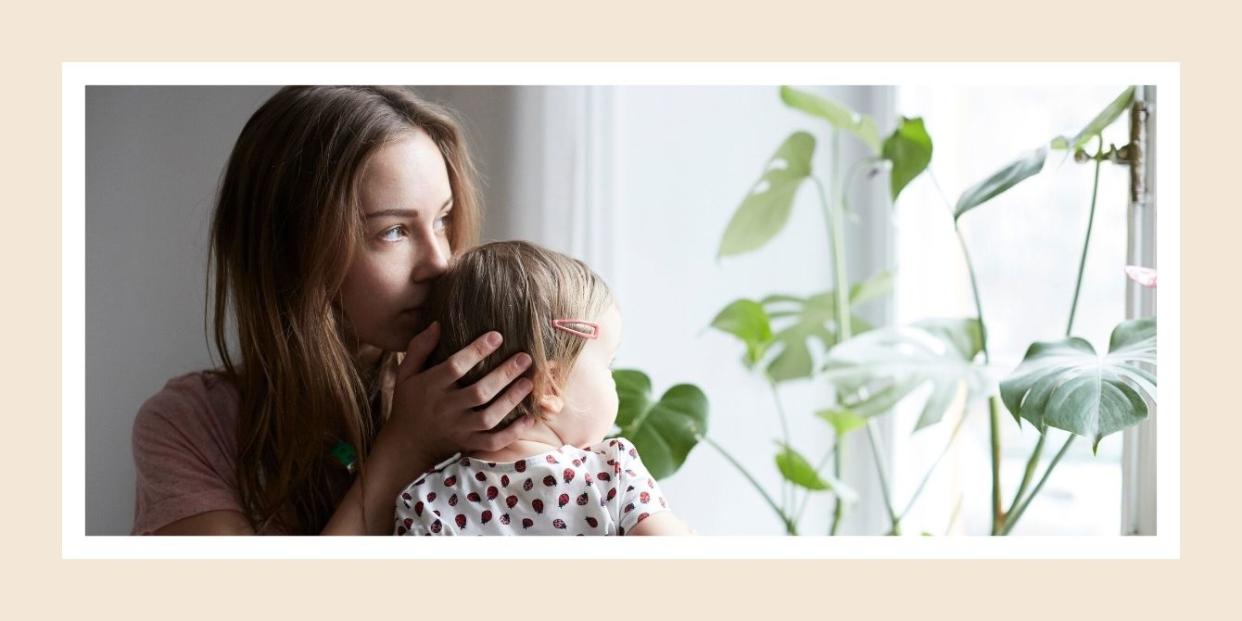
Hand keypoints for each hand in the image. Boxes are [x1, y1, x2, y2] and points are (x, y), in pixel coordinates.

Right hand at [385, 321, 535, 466]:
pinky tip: (529, 418)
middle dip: (504, 374)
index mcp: (430, 387)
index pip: (455, 366)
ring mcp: (458, 429)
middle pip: (479, 392)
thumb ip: (420, 348)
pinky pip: (492, 442)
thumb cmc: (409, 402)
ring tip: (529, 382)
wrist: (406, 444)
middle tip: (524, 358)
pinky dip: (512, 433)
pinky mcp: (467, 444)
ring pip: (489, 418)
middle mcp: (445, 409)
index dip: (477, 351)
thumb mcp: (406, 373)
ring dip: (511, 400)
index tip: (497, 336)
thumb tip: (437, 324)